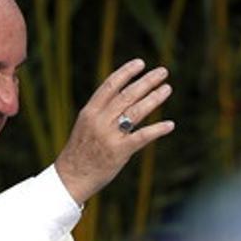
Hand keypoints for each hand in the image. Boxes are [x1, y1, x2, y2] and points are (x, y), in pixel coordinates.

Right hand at [55, 59, 174, 204]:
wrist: (71, 177)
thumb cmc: (80, 151)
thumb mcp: (85, 126)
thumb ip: (101, 111)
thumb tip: (122, 97)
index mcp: (90, 112)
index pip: (110, 85)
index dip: (126, 72)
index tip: (141, 63)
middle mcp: (100, 120)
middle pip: (127, 95)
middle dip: (147, 81)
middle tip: (163, 72)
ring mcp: (110, 136)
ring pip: (136, 111)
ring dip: (154, 98)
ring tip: (167, 89)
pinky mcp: (120, 152)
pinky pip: (142, 137)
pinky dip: (157, 130)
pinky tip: (170, 125)